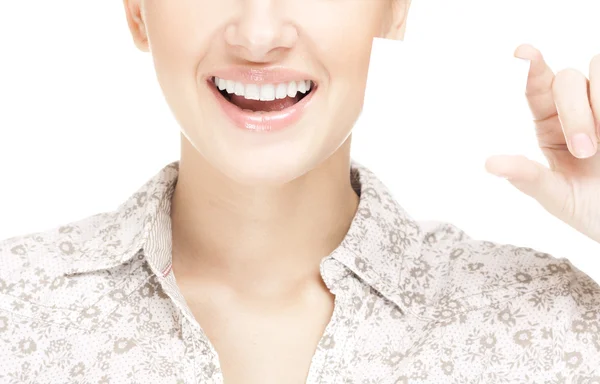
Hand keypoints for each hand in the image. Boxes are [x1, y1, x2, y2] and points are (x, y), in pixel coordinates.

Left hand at [485, 44, 599, 242]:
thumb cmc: (589, 208)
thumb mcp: (555, 196)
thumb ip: (527, 177)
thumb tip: (489, 165)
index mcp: (550, 124)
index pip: (537, 86)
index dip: (532, 65)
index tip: (523, 52)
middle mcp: (578, 108)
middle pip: (568, 79)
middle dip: (575, 112)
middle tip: (585, 150)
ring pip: (598, 69)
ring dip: (597, 104)